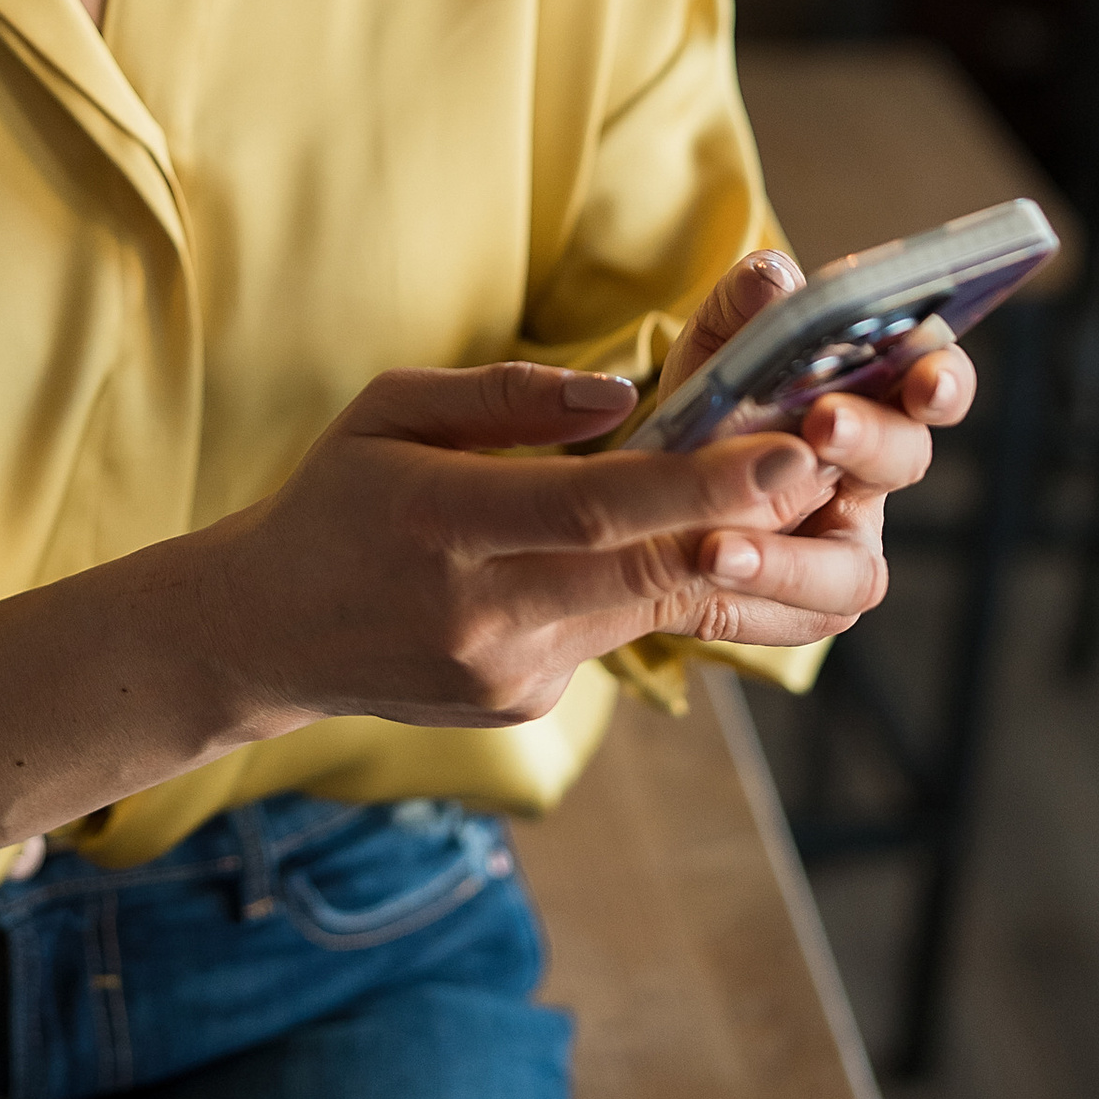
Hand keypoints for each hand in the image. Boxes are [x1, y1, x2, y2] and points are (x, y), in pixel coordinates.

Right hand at [208, 360, 860, 733]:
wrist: (265, 635)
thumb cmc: (332, 500)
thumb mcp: (388, 411)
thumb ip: (506, 398)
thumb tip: (621, 394)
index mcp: (442, 526)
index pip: (595, 510)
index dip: (703, 486)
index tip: (792, 454)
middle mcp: (483, 615)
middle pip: (645, 570)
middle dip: (749, 518)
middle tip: (833, 464)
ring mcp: (509, 674)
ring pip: (646, 607)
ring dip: (719, 550)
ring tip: (781, 487)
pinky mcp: (526, 704)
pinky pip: (612, 630)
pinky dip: (647, 581)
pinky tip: (672, 538)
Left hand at [646, 249, 973, 652]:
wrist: (654, 477)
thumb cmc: (717, 396)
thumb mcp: (719, 340)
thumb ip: (744, 304)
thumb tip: (774, 279)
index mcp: (875, 393)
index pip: (934, 378)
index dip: (942, 379)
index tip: (926, 377)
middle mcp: (874, 472)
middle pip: (905, 460)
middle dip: (870, 439)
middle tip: (823, 423)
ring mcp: (845, 543)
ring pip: (855, 568)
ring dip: (792, 559)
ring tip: (718, 547)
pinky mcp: (806, 604)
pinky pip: (796, 616)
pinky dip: (748, 600)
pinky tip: (698, 573)